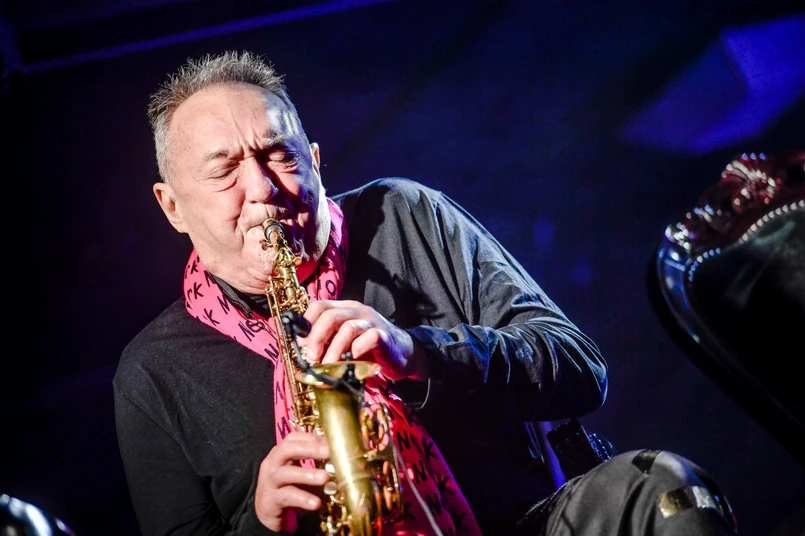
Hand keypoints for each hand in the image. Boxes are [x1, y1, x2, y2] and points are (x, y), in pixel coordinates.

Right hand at [254, 431, 330, 533]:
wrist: (269, 512)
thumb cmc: (290, 488)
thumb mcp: (302, 472)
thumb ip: (317, 463)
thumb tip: (343, 456)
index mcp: (281, 452)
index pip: (294, 438)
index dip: (312, 438)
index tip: (331, 441)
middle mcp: (273, 463)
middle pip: (287, 449)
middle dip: (309, 449)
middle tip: (329, 452)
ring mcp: (269, 481)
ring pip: (285, 473)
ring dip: (306, 474)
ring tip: (325, 477)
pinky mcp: (270, 500)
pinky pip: (286, 496)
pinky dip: (302, 498)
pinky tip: (316, 503)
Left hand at [297, 300, 427, 381]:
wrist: (403, 354)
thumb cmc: (370, 350)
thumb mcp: (345, 343)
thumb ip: (328, 343)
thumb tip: (304, 353)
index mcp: (345, 309)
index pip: (320, 305)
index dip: (306, 323)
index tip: (301, 344)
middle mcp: (358, 311)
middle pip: (330, 315)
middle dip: (316, 338)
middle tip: (312, 358)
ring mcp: (372, 322)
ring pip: (348, 327)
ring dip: (334, 350)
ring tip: (328, 366)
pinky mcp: (385, 336)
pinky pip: (369, 338)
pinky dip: (357, 351)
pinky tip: (352, 362)